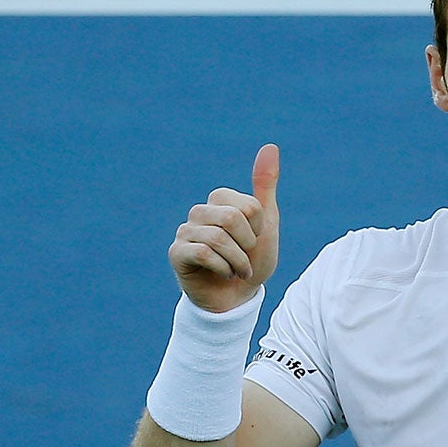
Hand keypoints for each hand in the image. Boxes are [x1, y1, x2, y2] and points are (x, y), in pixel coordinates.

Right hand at [169, 144, 281, 312]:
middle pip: (231, 219)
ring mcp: (185, 231)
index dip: (258, 228)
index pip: (247, 206)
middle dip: (247, 246)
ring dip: (238, 262)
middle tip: (245, 258)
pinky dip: (222, 269)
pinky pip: (204, 253)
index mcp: (219, 200)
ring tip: (236, 270)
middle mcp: (199, 212)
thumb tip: (271, 147)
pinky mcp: (177, 253)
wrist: (237, 299)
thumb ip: (265, 186)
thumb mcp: (266, 224)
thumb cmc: (252, 261)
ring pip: (218, 238)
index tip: (254, 241)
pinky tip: (223, 274)